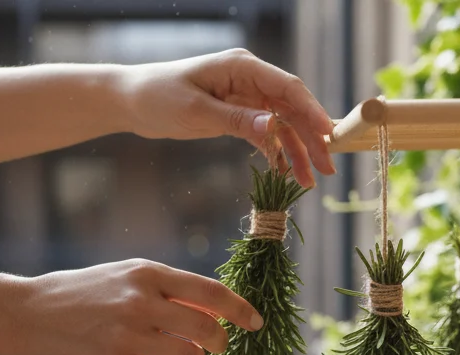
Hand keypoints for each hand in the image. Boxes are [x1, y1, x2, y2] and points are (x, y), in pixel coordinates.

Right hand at [11, 259, 261, 354]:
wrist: (27, 314)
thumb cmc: (85, 294)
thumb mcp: (126, 276)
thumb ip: (170, 290)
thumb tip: (220, 312)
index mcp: (147, 273)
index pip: (211, 293)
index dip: (242, 310)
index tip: (257, 323)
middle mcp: (140, 302)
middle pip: (209, 331)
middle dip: (218, 343)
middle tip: (211, 346)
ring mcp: (127, 335)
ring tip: (174, 354)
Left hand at [120, 49, 336, 186]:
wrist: (132, 101)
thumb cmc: (158, 97)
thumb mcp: (197, 111)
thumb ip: (237, 120)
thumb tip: (274, 128)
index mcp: (242, 67)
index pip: (287, 87)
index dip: (311, 111)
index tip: (328, 135)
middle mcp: (250, 80)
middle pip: (292, 109)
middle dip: (311, 139)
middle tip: (328, 169)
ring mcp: (247, 98)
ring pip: (283, 125)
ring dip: (297, 152)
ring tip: (309, 182)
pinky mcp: (239, 115)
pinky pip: (267, 135)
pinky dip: (277, 154)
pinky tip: (285, 174)